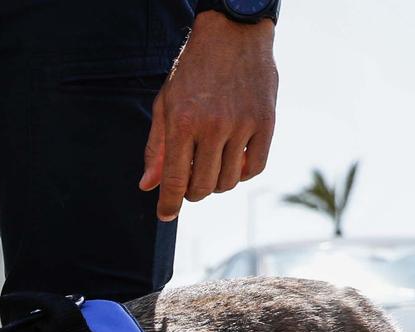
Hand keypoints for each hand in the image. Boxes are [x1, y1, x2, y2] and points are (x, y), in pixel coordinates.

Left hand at [141, 11, 276, 220]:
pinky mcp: (266, 121)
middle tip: (190, 182)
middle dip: (191, 193)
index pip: (175, 181)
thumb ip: (157, 148)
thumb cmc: (193, 71)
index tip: (165, 215)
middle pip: (203, 187)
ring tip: (210, 167)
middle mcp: (213, 126)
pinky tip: (234, 161)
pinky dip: (243, 172)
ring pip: (229, 181)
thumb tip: (148, 186)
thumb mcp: (165, 104)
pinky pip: (256, 166)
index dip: (169, 204)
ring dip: (217, 183)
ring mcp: (243, 124)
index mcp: (183, 123)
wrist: (233, 34)